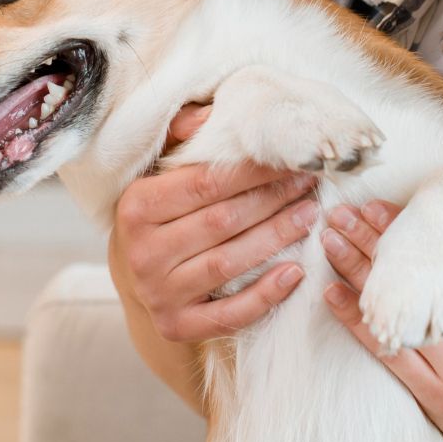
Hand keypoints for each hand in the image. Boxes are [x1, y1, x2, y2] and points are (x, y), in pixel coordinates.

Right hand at [109, 102, 320, 342]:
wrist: (133, 277)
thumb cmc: (157, 214)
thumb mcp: (156, 172)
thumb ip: (181, 138)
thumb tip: (211, 115)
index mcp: (135, 207)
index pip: (203, 184)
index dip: (252, 172)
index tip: (288, 160)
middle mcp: (143, 252)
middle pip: (221, 221)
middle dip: (272, 200)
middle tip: (309, 184)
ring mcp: (158, 293)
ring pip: (229, 263)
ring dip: (276, 238)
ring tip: (309, 216)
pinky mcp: (176, 326)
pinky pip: (228, 314)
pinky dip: (265, 296)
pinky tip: (295, 274)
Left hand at [319, 194, 442, 441]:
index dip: (413, 229)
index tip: (378, 204)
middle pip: (422, 280)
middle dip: (376, 241)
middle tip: (342, 212)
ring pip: (401, 311)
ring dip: (359, 272)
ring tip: (330, 239)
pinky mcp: (437, 395)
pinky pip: (389, 351)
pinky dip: (357, 321)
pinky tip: (333, 293)